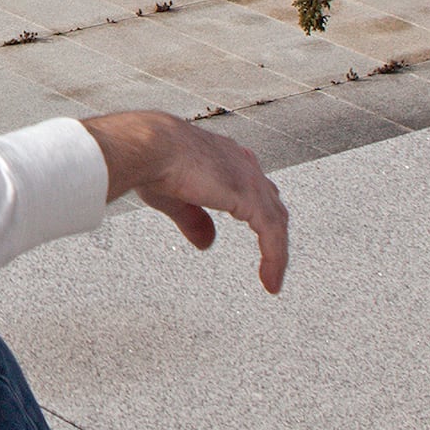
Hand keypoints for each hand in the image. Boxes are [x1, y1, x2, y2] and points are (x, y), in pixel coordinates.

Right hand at [87, 112, 290, 293]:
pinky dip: (275, 259)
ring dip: (277, 254)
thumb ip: (194, 221)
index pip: (255, 188)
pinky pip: (272, 234)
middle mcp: (243, 165)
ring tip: (272, 281)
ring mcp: (250, 180)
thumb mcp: (176, 198)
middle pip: (272, 205)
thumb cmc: (155, 159)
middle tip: (273, 262)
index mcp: (226, 158)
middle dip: (275, 235)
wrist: (152, 148)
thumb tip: (207, 242)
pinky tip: (270, 280)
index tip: (261, 234)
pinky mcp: (251, 197)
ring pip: (276, 223)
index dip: (260, 214)